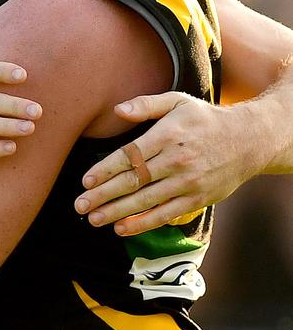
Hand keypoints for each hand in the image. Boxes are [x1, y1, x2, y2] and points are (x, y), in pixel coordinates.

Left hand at [75, 92, 259, 234]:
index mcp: (168, 135)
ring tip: (94, 218)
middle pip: (133, 181)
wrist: (249, 140)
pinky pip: (165, 214)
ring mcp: (187, 182)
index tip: (86, 181)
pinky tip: (122, 227)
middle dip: (103, 195)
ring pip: (146, 201)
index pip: (129, 155)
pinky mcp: (197, 198)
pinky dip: (143, 223)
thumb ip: (146, 104)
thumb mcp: (178, 101)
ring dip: (117, 212)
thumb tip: (117, 110)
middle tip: (80, 205)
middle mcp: (176, 160)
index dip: (105, 170)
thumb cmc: (206, 119)